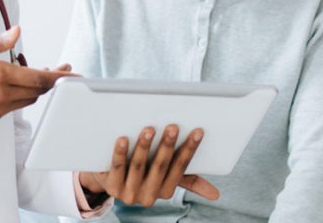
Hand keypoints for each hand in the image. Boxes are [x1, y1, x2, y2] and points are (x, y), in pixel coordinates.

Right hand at [0, 26, 73, 122]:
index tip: (72, 73)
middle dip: (52, 80)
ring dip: (38, 87)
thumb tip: (18, 31)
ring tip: (38, 72)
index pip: (39, 78)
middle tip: (60, 69)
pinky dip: (24, 94)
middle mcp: (1, 94)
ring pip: (29, 99)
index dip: (59, 77)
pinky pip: (17, 105)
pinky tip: (19, 83)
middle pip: (38, 90)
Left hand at [78, 125, 219, 206]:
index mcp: (165, 191)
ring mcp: (129, 193)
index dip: (189, 149)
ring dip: (144, 147)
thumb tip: (216, 195)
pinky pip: (117, 167)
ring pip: (138, 167)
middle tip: (173, 126)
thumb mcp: (165, 177)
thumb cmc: (143, 172)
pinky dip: (120, 152)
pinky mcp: (111, 187)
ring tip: (149, 128)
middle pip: (160, 167)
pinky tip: (123, 138)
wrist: (106, 179)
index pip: (181, 168)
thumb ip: (188, 182)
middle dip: (168, 146)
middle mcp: (149, 196)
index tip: (197, 131)